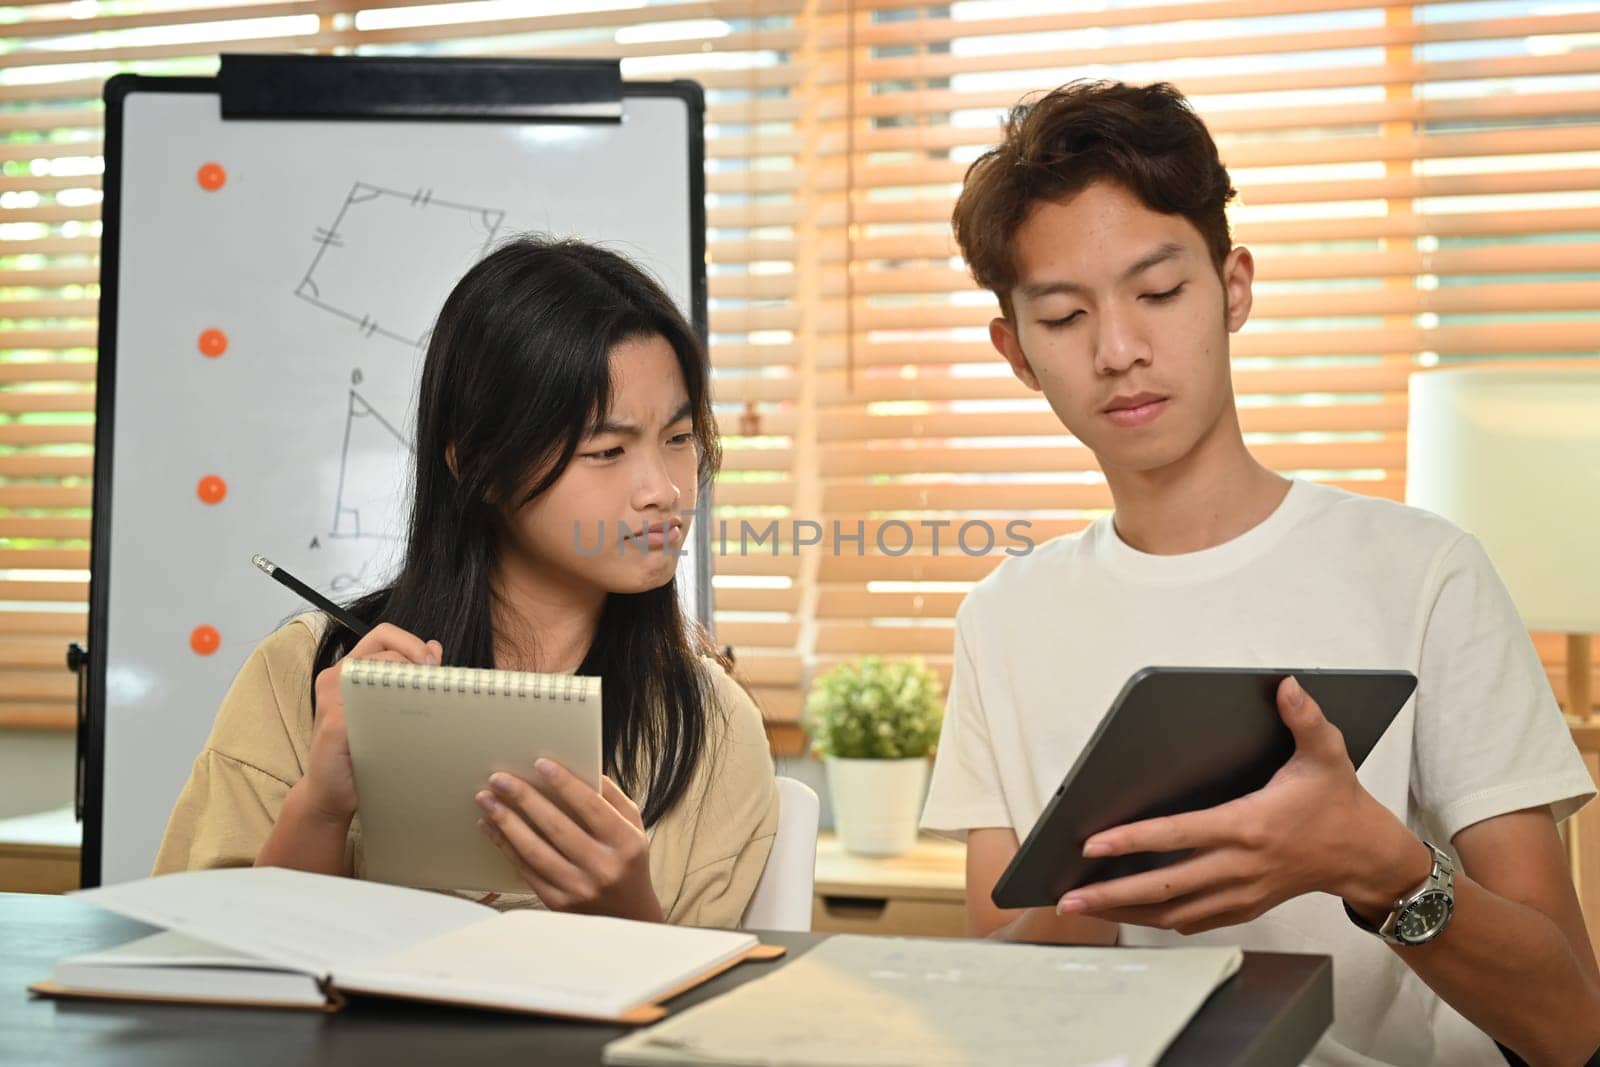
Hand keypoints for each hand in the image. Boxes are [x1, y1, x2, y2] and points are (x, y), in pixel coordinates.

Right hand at [302, 623, 441, 824]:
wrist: (331, 793)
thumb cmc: (362, 749)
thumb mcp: (385, 708)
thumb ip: (406, 678)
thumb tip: (435, 648)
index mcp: (350, 669)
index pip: (384, 635)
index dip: (413, 643)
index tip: (435, 664)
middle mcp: (336, 677)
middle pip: (383, 645)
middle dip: (416, 658)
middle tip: (435, 681)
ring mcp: (332, 698)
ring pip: (377, 668)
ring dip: (408, 681)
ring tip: (425, 702)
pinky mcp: (334, 723)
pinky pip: (367, 705)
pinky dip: (392, 710)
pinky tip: (406, 726)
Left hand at [475, 761, 661, 921]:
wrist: (628, 915)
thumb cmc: (628, 862)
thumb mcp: (634, 827)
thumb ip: (612, 799)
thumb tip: (583, 770)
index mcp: (625, 843)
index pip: (591, 806)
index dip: (565, 783)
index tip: (540, 763)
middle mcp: (602, 867)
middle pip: (556, 826)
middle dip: (524, 798)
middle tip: (500, 778)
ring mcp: (579, 888)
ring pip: (534, 850)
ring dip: (506, 822)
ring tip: (487, 800)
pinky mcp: (558, 903)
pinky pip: (526, 870)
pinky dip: (505, 847)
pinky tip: (491, 828)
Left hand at [1056, 676, 1423, 933]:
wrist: (1365, 856)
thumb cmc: (1337, 802)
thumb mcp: (1327, 754)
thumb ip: (1305, 718)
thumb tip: (1287, 685)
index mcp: (1249, 825)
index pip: (1179, 834)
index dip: (1133, 839)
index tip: (1092, 843)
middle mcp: (1240, 865)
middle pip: (1165, 885)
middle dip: (1112, 892)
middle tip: (1069, 895)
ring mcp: (1241, 892)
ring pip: (1173, 912)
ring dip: (1125, 912)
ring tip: (1082, 907)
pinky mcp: (1244, 907)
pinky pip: (1192, 921)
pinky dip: (1156, 920)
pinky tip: (1126, 915)